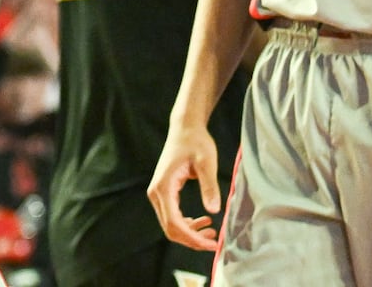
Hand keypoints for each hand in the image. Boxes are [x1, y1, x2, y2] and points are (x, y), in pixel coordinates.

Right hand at [147, 123, 221, 250]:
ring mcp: (158, 193)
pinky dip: (187, 224)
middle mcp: (156, 192)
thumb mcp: (206, 163)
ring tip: (213, 232)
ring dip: (190, 233)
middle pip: (170, 228)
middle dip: (192, 240)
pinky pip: (173, 216)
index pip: (174, 223)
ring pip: (171, 225)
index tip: (213, 243)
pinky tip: (204, 220)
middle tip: (215, 242)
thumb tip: (214, 211)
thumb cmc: (196, 142)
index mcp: (164, 186)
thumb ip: (209, 186)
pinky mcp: (164, 192)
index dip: (192, 238)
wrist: (185, 128)